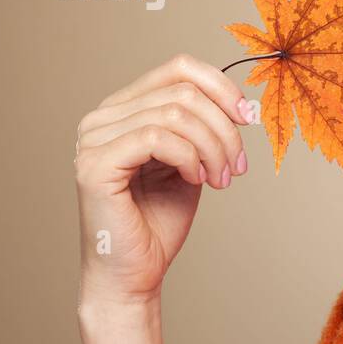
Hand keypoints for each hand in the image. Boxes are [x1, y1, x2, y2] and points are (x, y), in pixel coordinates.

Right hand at [75, 53, 250, 310]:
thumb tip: (243, 103)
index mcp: (123, 109)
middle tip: (237, 167)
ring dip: (213, 148)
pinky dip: (190, 158)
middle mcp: (102, 117)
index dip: (222, 87)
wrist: (134, 274)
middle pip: (183, 92)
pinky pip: (157, 138)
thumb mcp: (193, 162)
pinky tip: (197, 181)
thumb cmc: (159, 222)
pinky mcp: (94, 165)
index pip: (178, 69)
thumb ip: (206, 128)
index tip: (249, 118)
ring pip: (176, 113)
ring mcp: (93, 139)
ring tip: (222, 179)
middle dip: (224, 129)